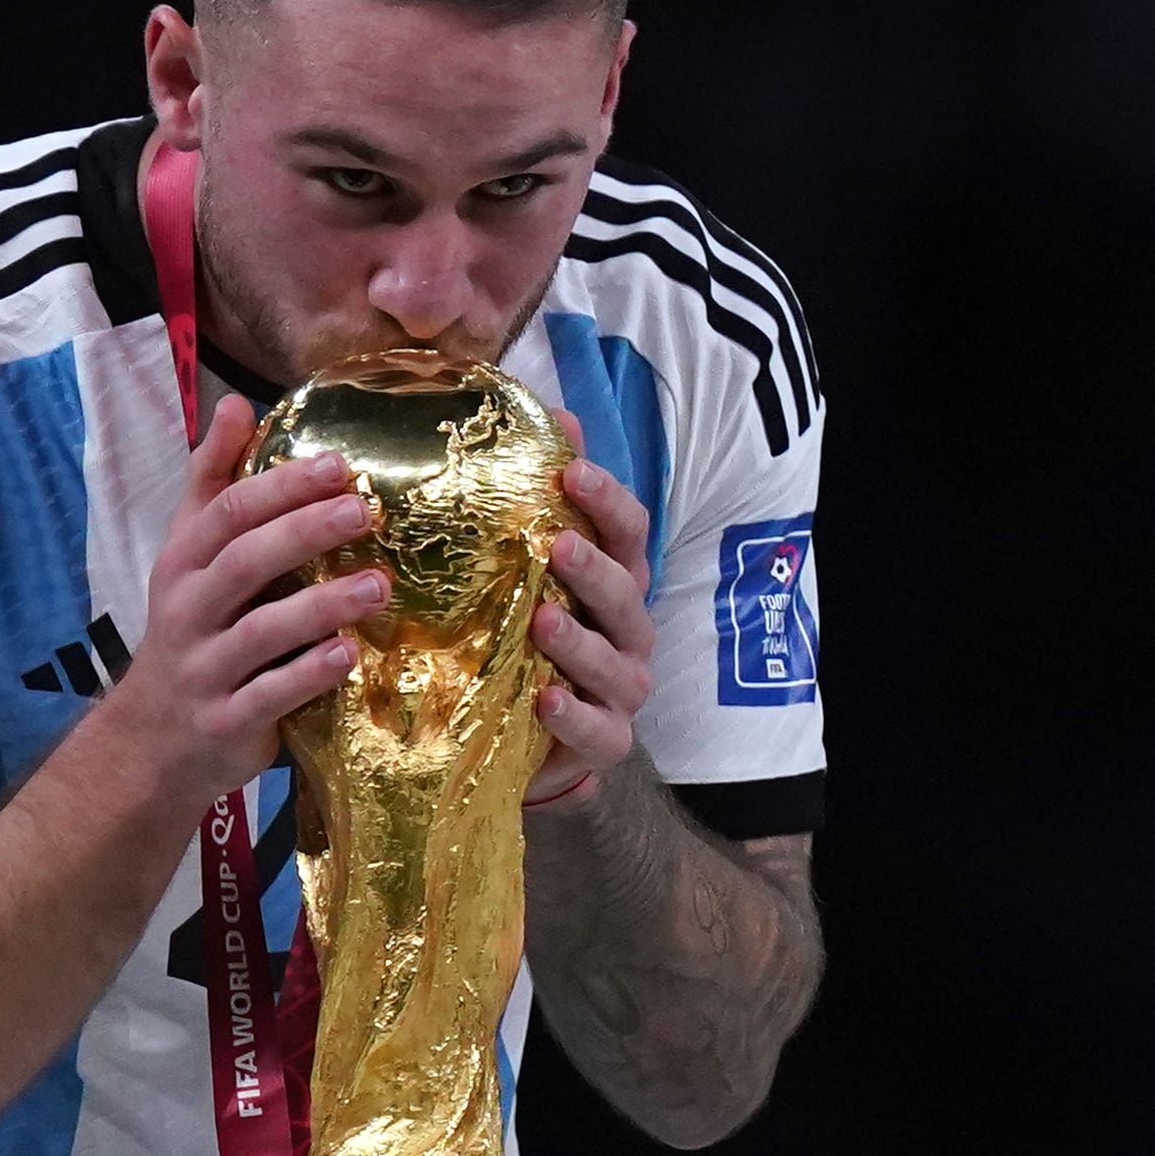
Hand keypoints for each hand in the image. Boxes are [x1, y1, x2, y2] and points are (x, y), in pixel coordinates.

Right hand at [100, 394, 388, 803]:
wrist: (152, 740)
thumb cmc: (191, 631)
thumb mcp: (189, 553)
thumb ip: (214, 481)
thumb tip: (236, 401)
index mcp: (184, 562)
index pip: (227, 512)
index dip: (281, 486)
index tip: (338, 464)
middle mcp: (190, 610)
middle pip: (244, 561)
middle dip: (304, 532)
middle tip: (364, 511)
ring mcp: (206, 669)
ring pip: (263, 631)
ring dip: (322, 606)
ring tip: (378, 585)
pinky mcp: (226, 721)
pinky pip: (270, 695)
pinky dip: (309, 675)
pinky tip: (349, 656)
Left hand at [526, 407, 656, 807]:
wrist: (529, 736)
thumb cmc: (528, 637)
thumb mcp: (526, 570)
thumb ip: (538, 498)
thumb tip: (548, 413)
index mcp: (615, 581)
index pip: (628, 532)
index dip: (606, 499)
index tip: (571, 469)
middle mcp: (627, 630)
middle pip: (626, 593)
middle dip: (595, 568)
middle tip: (557, 544)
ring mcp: (621, 688)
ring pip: (615, 662)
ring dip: (580, 642)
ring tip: (541, 620)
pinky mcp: (605, 742)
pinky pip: (598, 730)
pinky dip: (573, 717)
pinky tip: (546, 701)